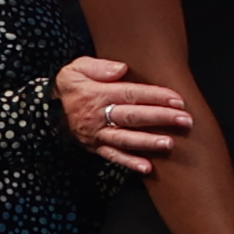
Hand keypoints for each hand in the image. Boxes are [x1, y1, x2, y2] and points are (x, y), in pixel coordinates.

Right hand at [52, 54, 194, 176]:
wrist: (48, 108)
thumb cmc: (73, 85)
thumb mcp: (76, 68)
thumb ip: (99, 66)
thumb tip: (121, 68)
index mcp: (97, 94)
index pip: (130, 94)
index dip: (155, 96)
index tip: (178, 99)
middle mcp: (98, 116)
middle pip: (132, 116)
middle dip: (160, 118)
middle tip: (185, 120)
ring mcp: (97, 134)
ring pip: (125, 139)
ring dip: (148, 142)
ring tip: (169, 143)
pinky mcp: (95, 147)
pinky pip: (113, 156)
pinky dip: (130, 162)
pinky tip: (147, 167)